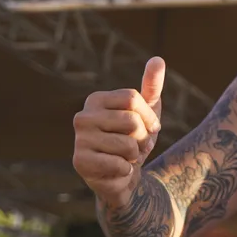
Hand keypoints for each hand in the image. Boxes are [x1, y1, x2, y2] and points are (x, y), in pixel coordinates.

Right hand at [72, 57, 164, 207]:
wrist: (123, 177)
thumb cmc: (134, 140)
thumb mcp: (147, 112)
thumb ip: (151, 85)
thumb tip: (158, 59)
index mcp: (96, 100)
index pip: (132, 98)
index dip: (149, 117)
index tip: (149, 127)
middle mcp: (82, 117)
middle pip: (131, 121)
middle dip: (142, 138)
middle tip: (134, 147)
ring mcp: (79, 140)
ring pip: (128, 144)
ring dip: (134, 155)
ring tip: (125, 157)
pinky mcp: (80, 162)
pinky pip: (119, 163)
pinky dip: (125, 169)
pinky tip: (116, 170)